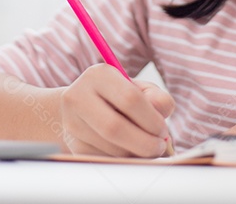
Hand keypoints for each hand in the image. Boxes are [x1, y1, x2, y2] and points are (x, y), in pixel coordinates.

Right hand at [59, 64, 175, 157]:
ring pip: (110, 148)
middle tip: (159, 146)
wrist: (83, 106)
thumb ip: (158, 99)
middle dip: (144, 143)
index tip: (163, 131)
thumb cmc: (119, 97)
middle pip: (114, 127)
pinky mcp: (73, 144)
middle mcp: (78, 96)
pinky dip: (122, 160)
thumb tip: (161, 115)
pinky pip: (104, 159)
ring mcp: (72, 122)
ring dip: (135, 154)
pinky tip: (127, 150)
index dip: (151, 120)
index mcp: (99, 75)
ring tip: (143, 146)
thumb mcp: (141, 89)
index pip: (130, 99)